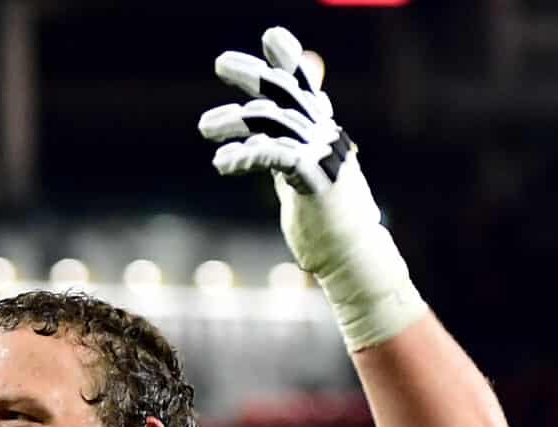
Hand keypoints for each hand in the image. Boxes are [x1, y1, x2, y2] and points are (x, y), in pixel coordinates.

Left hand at [197, 28, 422, 350]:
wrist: (352, 258)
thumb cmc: (325, 222)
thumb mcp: (301, 176)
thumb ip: (285, 148)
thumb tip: (260, 131)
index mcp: (324, 133)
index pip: (305, 87)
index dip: (290, 60)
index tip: (272, 36)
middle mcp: (326, 137)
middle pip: (285, 93)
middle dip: (252, 73)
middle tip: (220, 63)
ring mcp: (323, 156)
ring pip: (273, 122)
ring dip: (234, 121)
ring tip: (205, 127)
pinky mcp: (315, 180)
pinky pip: (274, 156)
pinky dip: (245, 155)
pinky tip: (223, 163)